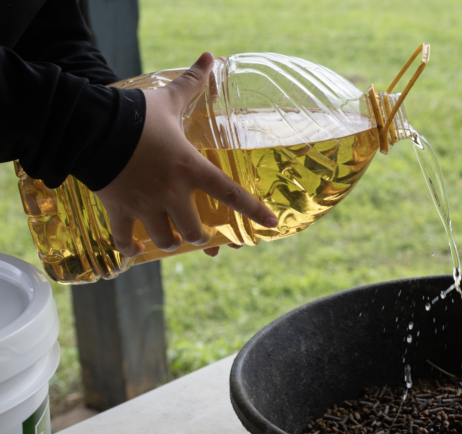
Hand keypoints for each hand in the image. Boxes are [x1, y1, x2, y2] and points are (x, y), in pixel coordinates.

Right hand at [95, 52, 277, 256]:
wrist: (92, 127)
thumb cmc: (136, 115)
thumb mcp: (168, 101)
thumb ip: (191, 83)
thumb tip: (209, 57)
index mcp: (191, 168)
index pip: (230, 194)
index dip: (252, 211)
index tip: (270, 224)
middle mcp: (172, 193)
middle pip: (195, 231)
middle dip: (200, 237)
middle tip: (200, 233)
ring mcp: (146, 205)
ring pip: (166, 240)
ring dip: (171, 243)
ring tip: (172, 239)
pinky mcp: (119, 210)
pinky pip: (125, 240)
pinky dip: (130, 248)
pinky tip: (135, 250)